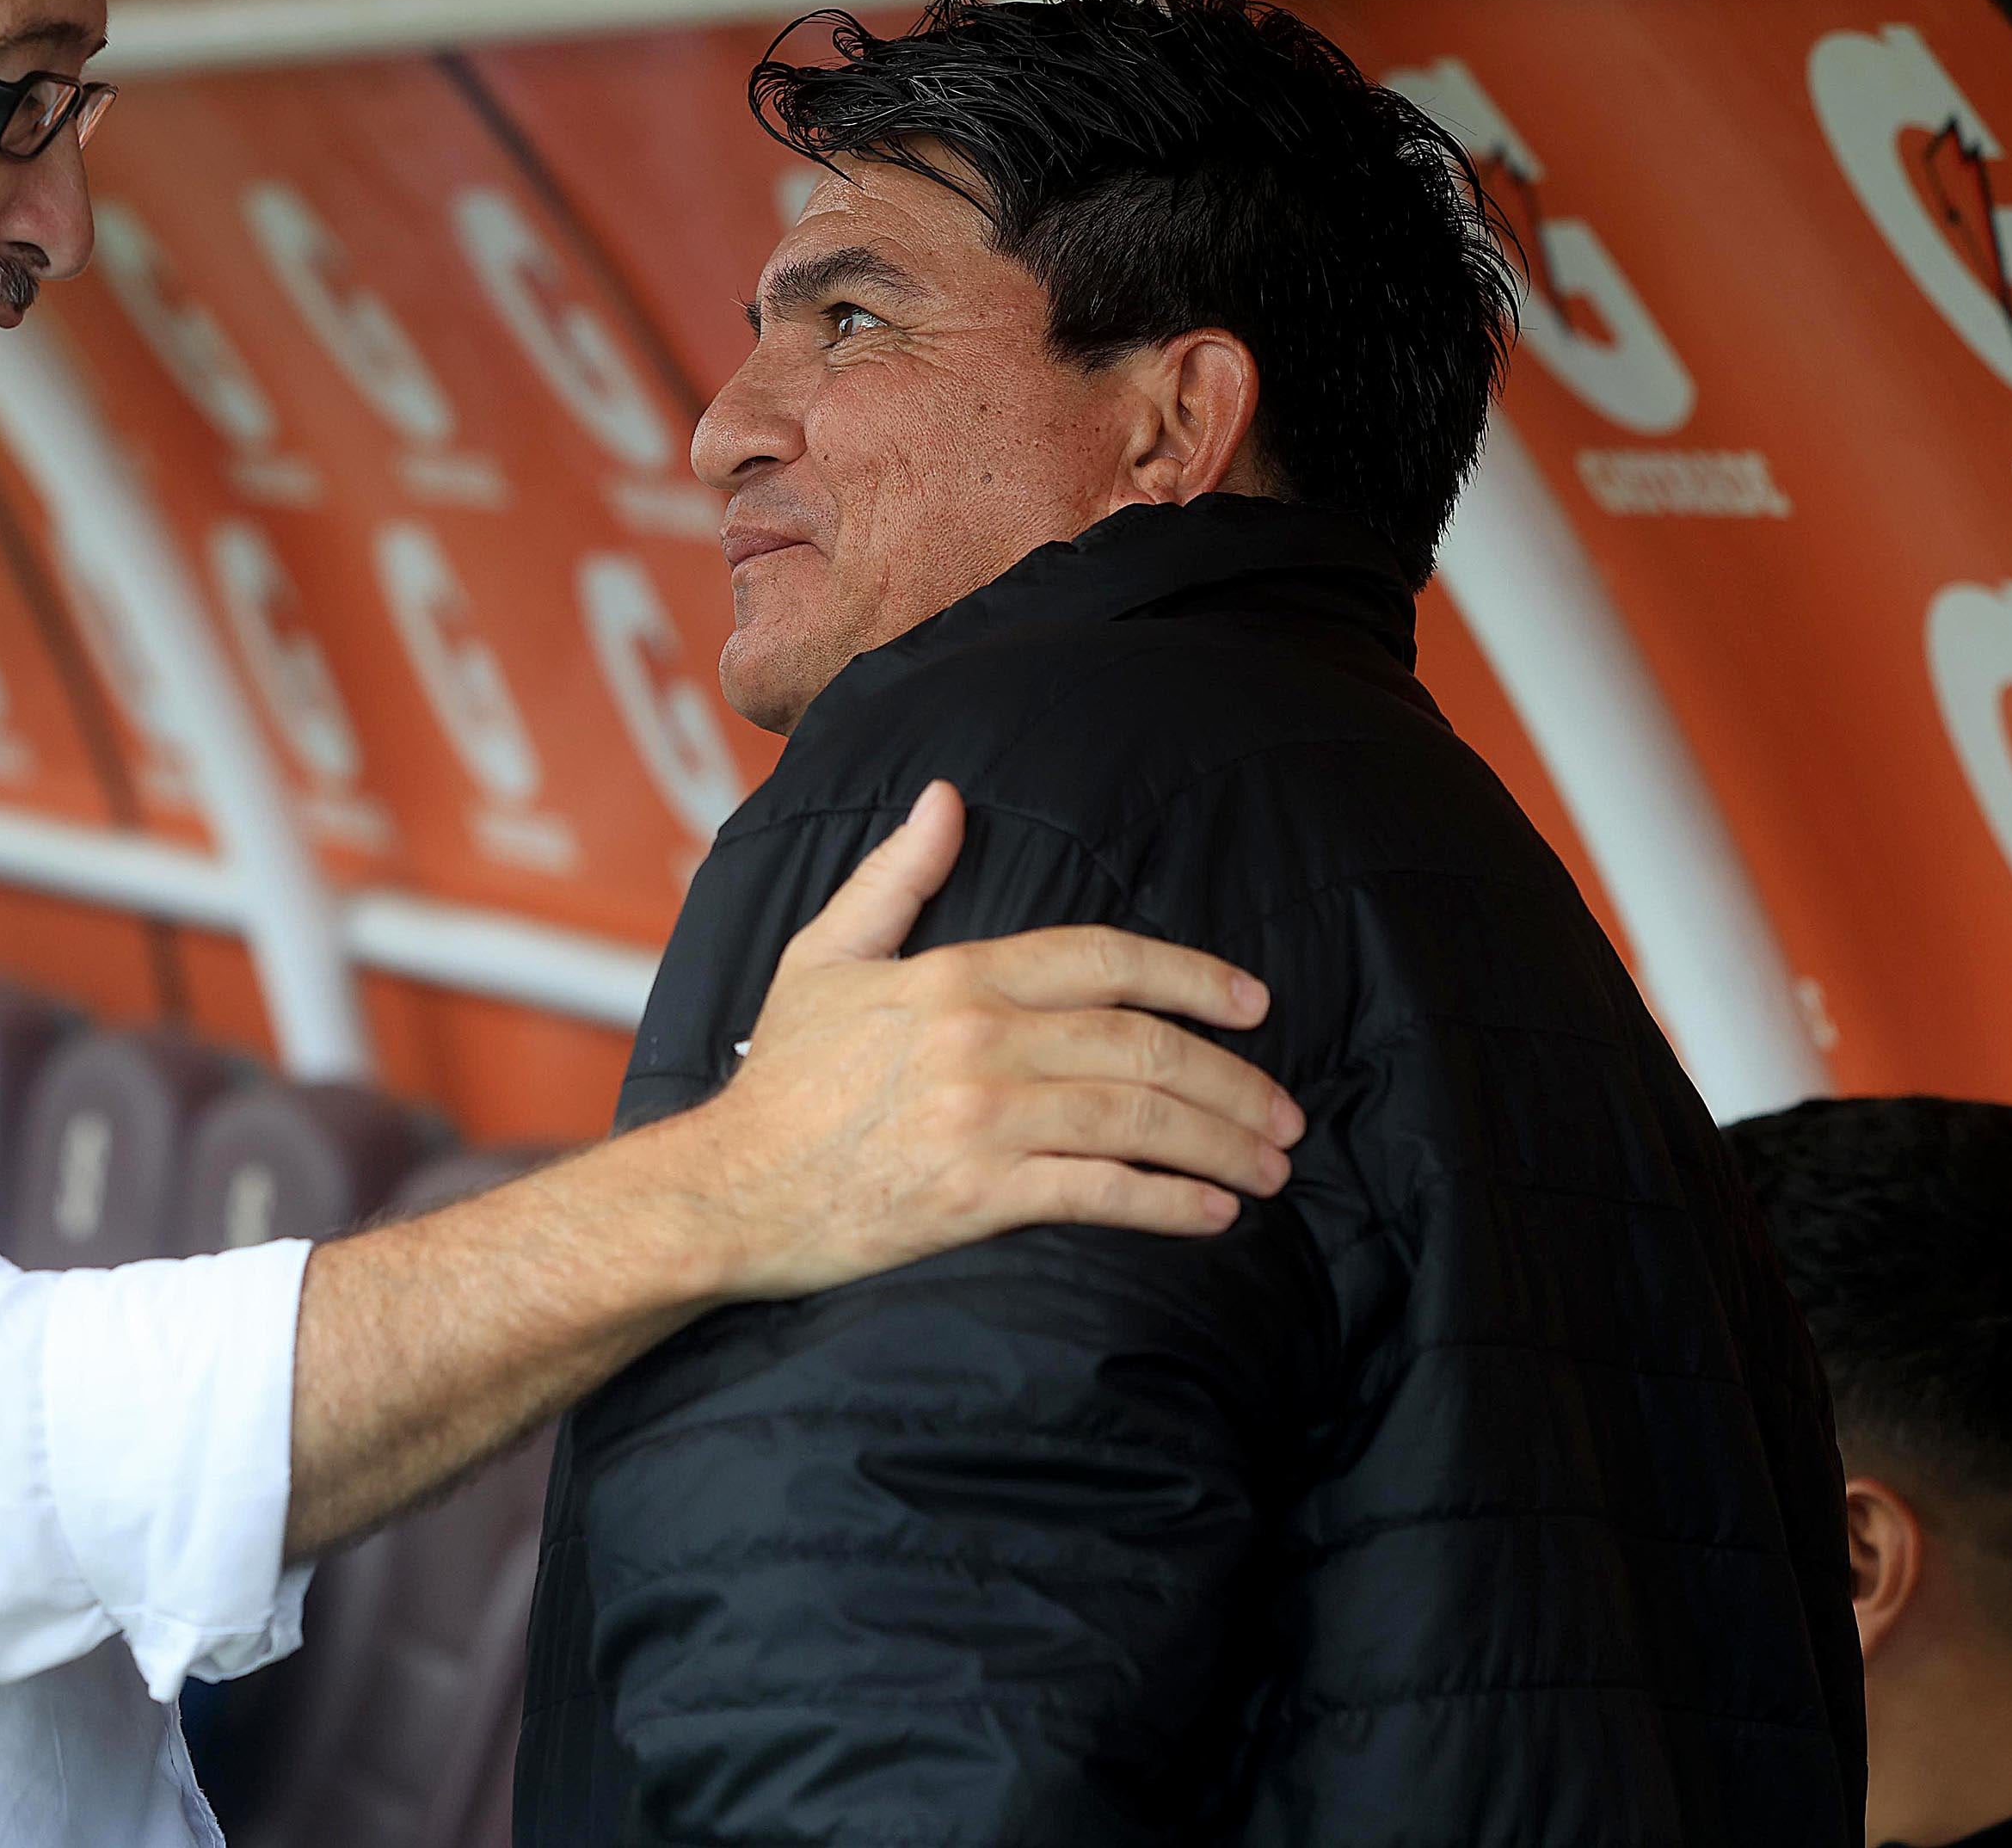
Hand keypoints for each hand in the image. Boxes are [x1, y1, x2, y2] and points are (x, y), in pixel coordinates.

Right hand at [653, 781, 1299, 1301]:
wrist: (725, 1190)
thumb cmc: (781, 1079)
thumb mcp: (824, 955)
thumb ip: (895, 876)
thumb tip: (946, 797)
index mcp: (957, 975)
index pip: (1104, 959)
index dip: (1194, 977)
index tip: (1255, 1005)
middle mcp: (980, 1039)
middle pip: (1141, 1044)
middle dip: (1231, 1078)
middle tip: (1286, 1111)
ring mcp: (980, 1119)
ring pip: (1134, 1118)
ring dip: (1219, 1142)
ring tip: (1271, 1165)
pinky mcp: (974, 1196)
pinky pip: (1098, 1193)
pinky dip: (1168, 1203)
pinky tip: (1215, 1213)